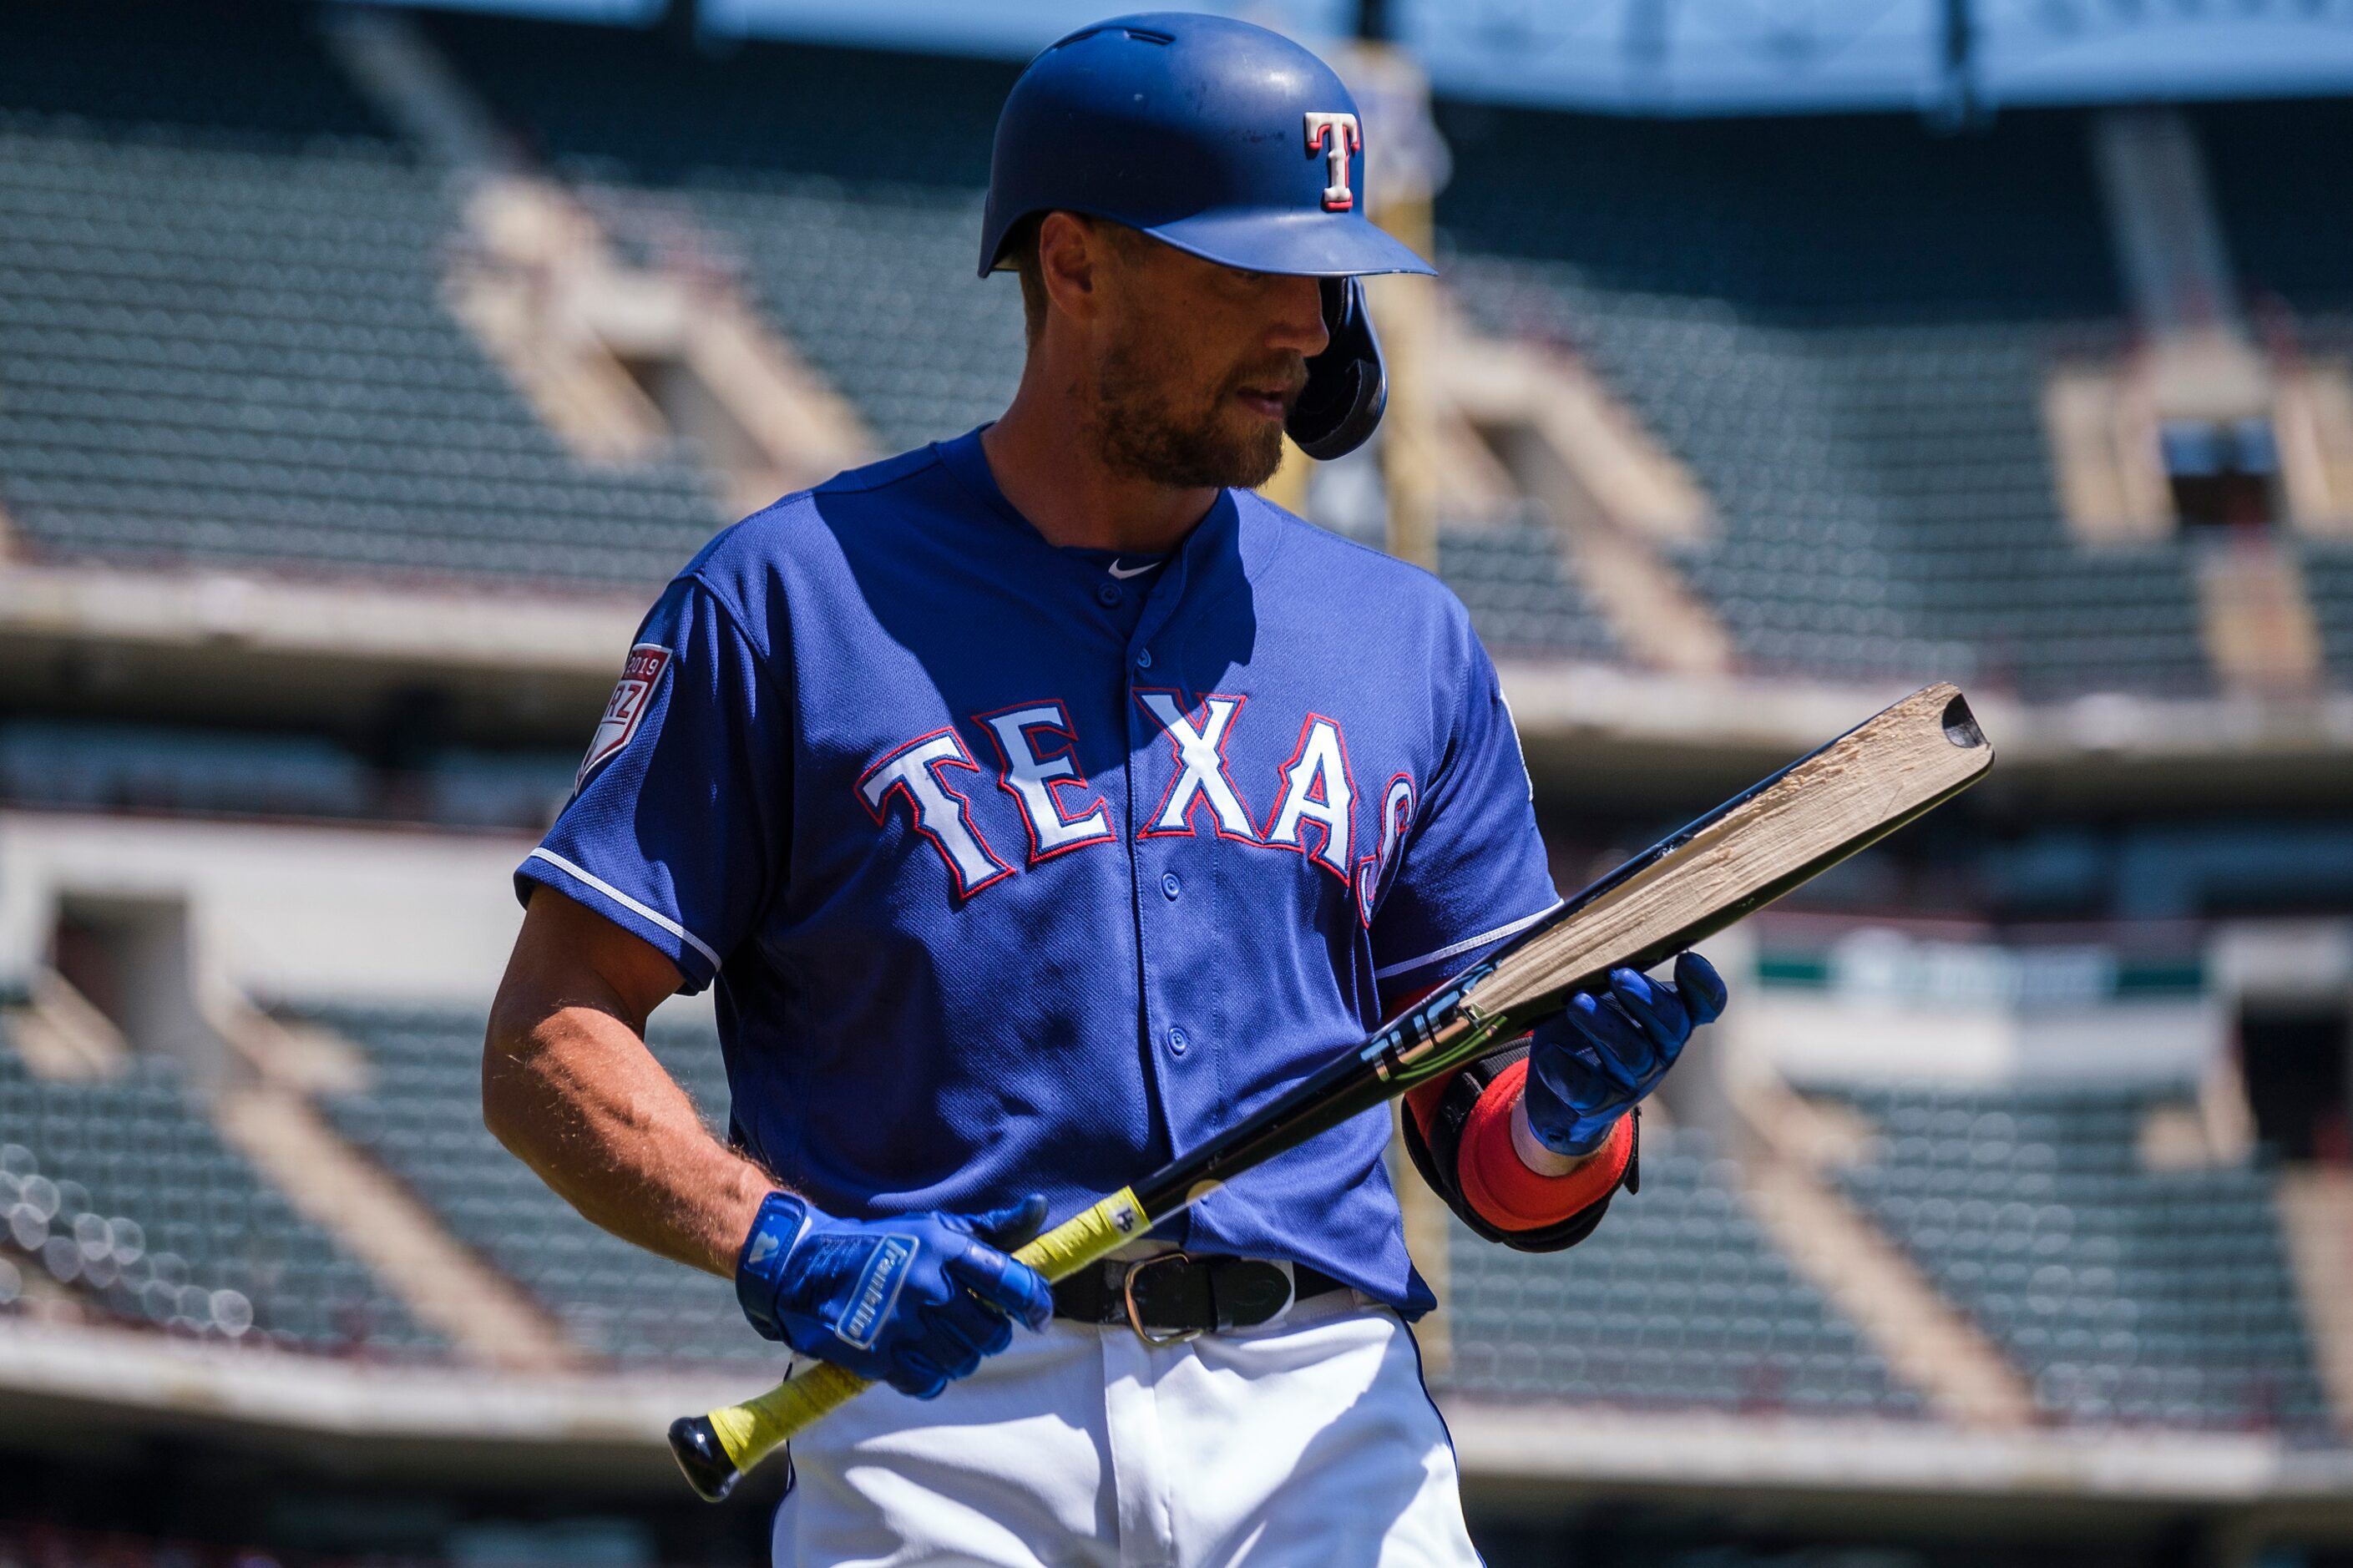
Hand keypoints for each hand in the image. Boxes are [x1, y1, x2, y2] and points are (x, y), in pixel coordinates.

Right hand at [734, 1190, 1054, 1398]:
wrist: (806, 1266)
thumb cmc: (883, 1245)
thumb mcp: (936, 1227)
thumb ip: (992, 1227)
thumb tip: (1041, 1207)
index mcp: (944, 1248)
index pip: (1009, 1281)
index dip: (1035, 1303)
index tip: (1040, 1316)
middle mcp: (926, 1283)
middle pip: (990, 1333)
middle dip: (990, 1335)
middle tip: (975, 1328)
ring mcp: (900, 1322)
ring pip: (963, 1361)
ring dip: (960, 1357)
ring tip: (942, 1341)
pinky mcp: (877, 1355)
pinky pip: (928, 1383)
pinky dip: (930, 1377)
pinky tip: (918, 1359)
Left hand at [1522, 951, 1726, 1157]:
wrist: (1560, 1099)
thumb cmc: (1582, 1025)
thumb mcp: (1596, 991)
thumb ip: (1604, 963)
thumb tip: (1589, 921)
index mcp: (1667, 1019)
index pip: (1705, 1004)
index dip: (1704, 985)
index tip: (1686, 957)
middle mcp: (1658, 1050)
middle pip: (1670, 1026)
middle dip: (1646, 999)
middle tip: (1618, 976)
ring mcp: (1630, 1081)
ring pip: (1632, 1056)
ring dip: (1605, 1027)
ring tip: (1577, 1003)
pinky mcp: (1596, 1105)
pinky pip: (1588, 1090)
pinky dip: (1568, 1071)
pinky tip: (1549, 1054)